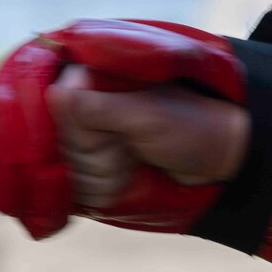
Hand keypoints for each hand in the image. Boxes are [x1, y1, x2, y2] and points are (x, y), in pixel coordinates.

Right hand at [46, 65, 249, 208]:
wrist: (218, 156)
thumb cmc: (190, 125)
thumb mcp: (146, 114)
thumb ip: (98, 106)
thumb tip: (56, 92)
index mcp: (89, 79)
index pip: (53, 106)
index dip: (81, 128)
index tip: (114, 130)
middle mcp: (80, 107)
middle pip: (60, 145)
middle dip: (100, 154)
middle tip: (133, 144)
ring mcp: (85, 141)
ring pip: (69, 172)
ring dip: (108, 173)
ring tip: (137, 157)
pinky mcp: (91, 168)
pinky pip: (77, 191)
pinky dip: (107, 189)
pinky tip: (130, 175)